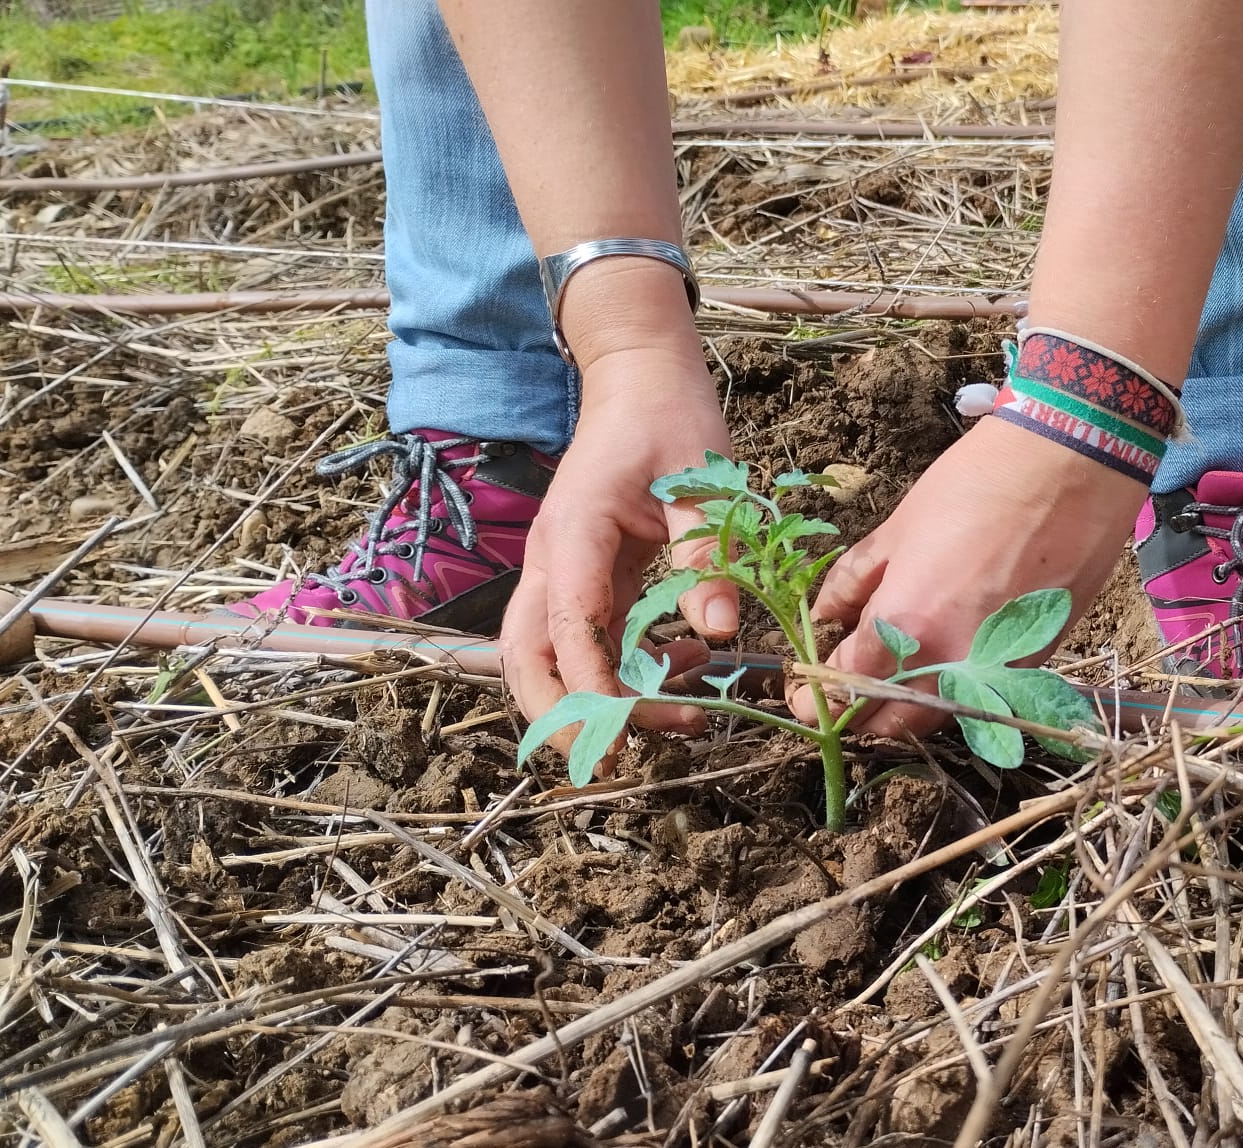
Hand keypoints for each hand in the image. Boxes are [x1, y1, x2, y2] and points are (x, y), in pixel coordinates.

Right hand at [501, 335, 739, 742]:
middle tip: (618, 758)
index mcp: (576, 533)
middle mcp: (554, 560)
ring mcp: (563, 572)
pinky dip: (621, 671)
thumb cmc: (672, 421)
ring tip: (677, 716)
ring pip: (545, 657)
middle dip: (559, 715)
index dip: (593, 686)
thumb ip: (707, 554)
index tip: (630, 728)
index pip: (569, 626)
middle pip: (524, 657)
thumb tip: (718, 630)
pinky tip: (684, 670)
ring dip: (592, 700)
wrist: (642, 382)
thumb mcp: (704, 481)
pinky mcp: (586, 579)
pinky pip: (586, 640)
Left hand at [789, 417, 1147, 735]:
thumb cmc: (978, 484)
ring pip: (941, 716)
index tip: (805, 695)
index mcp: (905, 626)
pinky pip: (983, 697)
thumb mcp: (898, 527)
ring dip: (910, 708)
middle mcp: (950, 664)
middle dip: (861, 718)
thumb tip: (824, 613)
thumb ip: (855, 580)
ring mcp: (998, 670)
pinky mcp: (1037, 663)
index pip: (846, 687)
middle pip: (892, 724)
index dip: (816, 698)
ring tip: (894, 677)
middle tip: (845, 695)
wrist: (1070, 466)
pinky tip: (947, 660)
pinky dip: (956, 691)